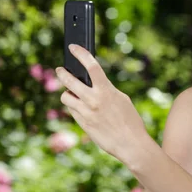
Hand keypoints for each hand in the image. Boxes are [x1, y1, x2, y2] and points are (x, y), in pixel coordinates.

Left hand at [56, 44, 149, 162]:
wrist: (130, 144)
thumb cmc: (130, 120)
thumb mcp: (122, 99)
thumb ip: (107, 90)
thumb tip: (95, 85)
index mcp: (106, 91)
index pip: (91, 66)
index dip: (80, 53)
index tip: (73, 47)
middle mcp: (93, 100)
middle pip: (69, 80)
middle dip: (62, 73)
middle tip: (60, 70)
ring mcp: (85, 113)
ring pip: (66, 97)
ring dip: (68, 93)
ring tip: (72, 93)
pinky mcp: (82, 124)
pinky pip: (72, 110)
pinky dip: (74, 106)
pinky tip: (80, 108)